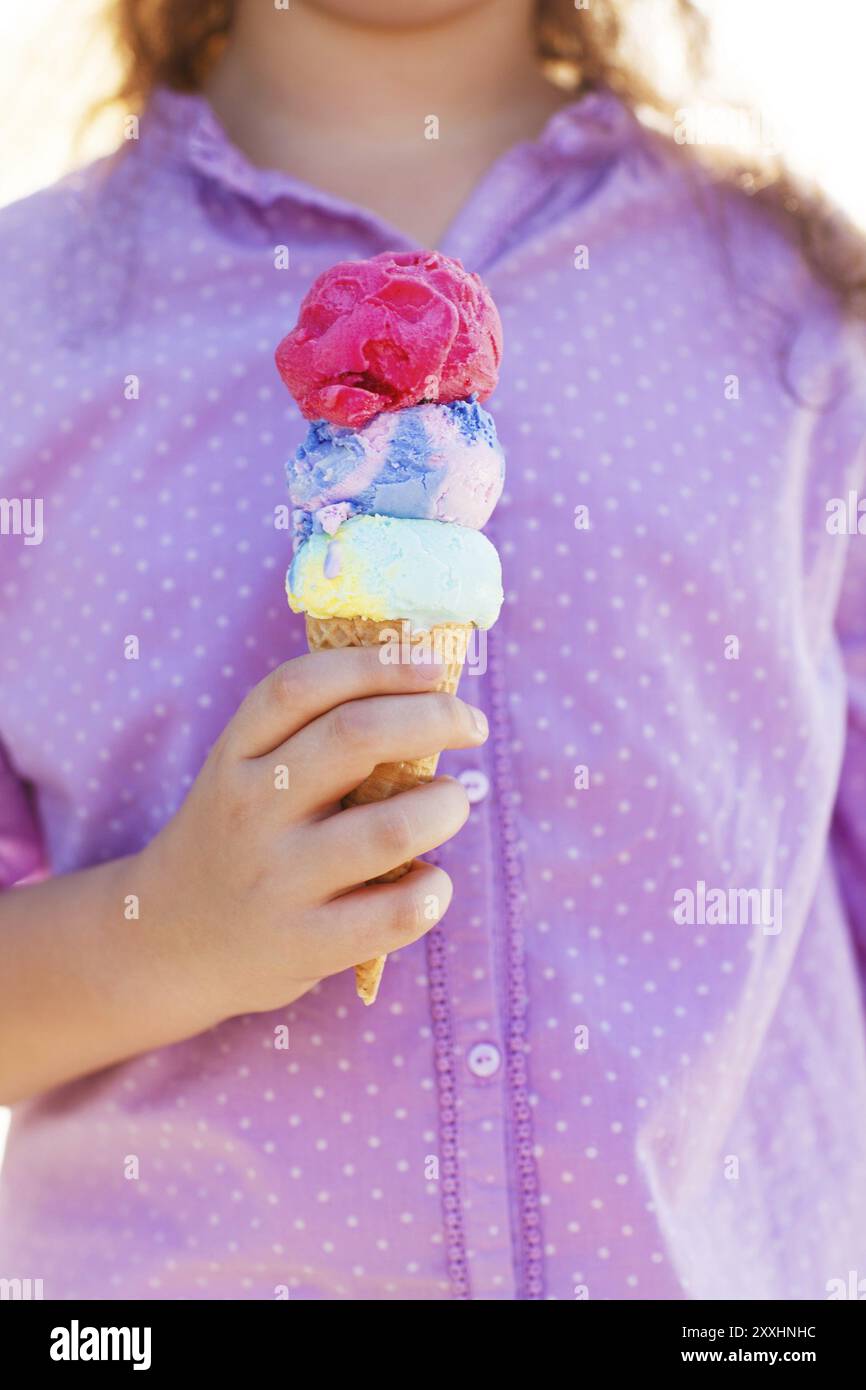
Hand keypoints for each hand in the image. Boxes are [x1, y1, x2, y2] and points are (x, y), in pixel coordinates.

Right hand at [138, 648, 487, 1018]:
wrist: (168, 942)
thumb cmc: (239, 839)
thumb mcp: (246, 773)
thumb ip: (312, 734)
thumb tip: (426, 687)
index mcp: (234, 755)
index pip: (302, 686)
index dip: (376, 664)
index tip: (431, 662)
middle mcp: (250, 810)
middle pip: (355, 737)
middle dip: (434, 716)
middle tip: (471, 723)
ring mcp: (277, 881)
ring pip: (390, 829)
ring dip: (445, 805)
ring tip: (451, 802)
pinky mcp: (305, 944)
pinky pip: (397, 912)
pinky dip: (434, 888)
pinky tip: (429, 879)